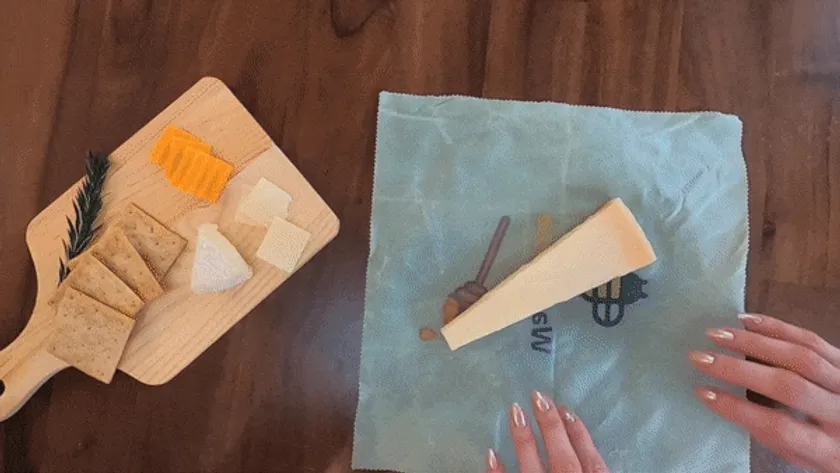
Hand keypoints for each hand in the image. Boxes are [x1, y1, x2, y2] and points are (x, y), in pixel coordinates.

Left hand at [488, 391, 608, 472]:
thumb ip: (596, 467)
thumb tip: (593, 454)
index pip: (592, 462)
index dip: (580, 435)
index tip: (567, 410)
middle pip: (563, 459)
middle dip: (551, 427)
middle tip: (538, 397)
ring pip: (533, 469)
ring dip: (524, 440)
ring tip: (516, 411)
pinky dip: (499, 471)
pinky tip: (492, 453)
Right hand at [691, 314, 839, 472]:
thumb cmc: (833, 453)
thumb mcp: (806, 458)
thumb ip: (776, 436)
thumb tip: (730, 403)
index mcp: (830, 450)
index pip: (779, 428)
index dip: (738, 409)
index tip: (703, 393)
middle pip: (788, 386)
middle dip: (738, 370)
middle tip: (700, 357)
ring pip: (799, 356)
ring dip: (753, 342)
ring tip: (717, 334)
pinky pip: (811, 339)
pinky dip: (776, 327)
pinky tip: (746, 320)